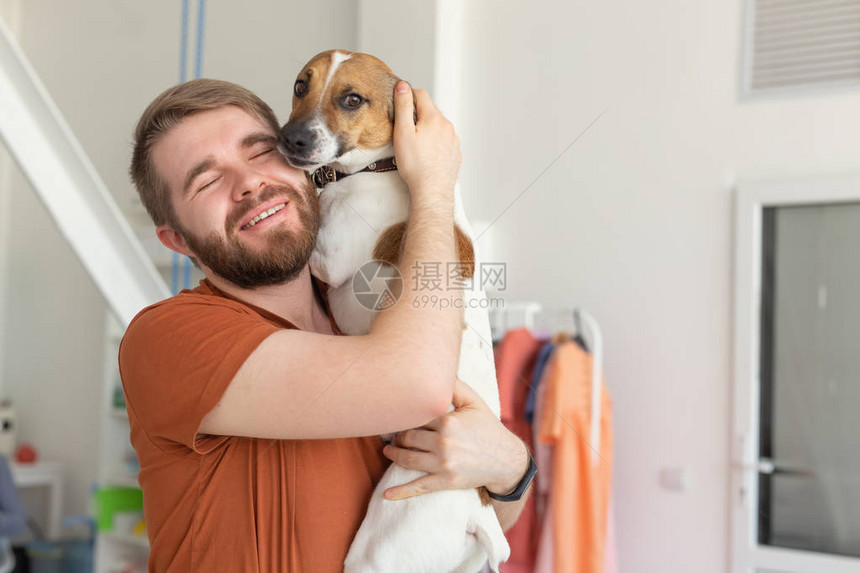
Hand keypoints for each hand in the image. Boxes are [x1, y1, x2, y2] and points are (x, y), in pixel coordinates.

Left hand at [382, 378, 528, 500]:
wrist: (506, 460)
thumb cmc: (488, 428)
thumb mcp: (474, 402)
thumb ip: (454, 386)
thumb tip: (438, 369)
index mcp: (448, 421)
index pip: (415, 417)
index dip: (405, 416)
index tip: (397, 414)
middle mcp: (443, 443)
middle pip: (407, 438)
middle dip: (398, 436)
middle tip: (392, 433)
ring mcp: (443, 464)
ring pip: (407, 459)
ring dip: (393, 455)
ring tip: (388, 450)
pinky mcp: (445, 481)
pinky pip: (419, 487)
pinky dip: (401, 492)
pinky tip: (386, 494)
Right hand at [391, 81, 460, 203]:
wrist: (432, 190)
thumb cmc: (415, 165)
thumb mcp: (403, 132)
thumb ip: (403, 107)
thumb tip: (403, 86)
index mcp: (434, 118)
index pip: (421, 95)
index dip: (408, 95)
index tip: (400, 102)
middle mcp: (447, 126)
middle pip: (430, 110)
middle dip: (418, 114)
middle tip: (405, 127)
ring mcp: (454, 140)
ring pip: (438, 126)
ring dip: (428, 128)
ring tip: (416, 143)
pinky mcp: (455, 153)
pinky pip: (444, 140)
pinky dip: (435, 141)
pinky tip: (426, 154)